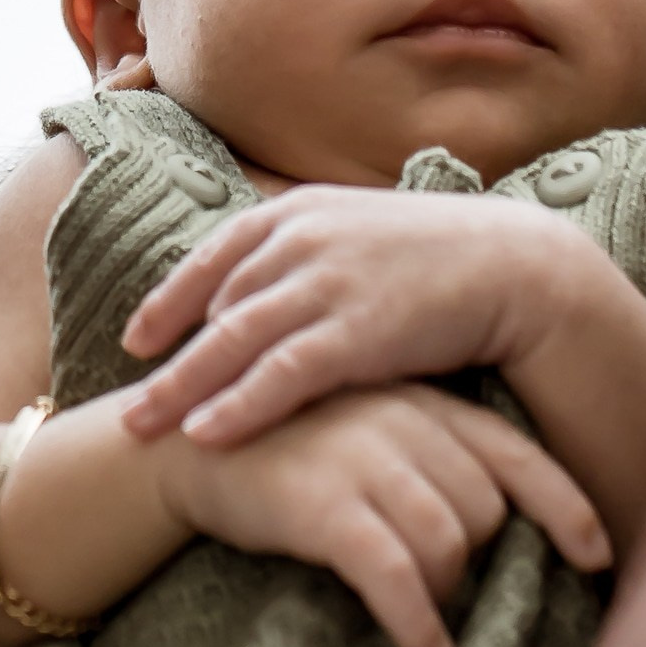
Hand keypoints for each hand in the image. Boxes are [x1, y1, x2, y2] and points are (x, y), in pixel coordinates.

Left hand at [123, 186, 572, 448]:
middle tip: (125, 404)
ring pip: (232, 342)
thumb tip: (271, 285)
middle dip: (166, 359)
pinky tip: (205, 435)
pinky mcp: (356, 332)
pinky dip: (237, 405)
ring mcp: (326, 284)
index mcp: (299, 211)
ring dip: (182, 389)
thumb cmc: (444, 257)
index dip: (170, 300)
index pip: (214, 257)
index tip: (137, 340)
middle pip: (213, 306)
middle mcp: (301, 240)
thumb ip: (313, 251)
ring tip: (142, 428)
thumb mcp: (364, 231)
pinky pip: (279, 375)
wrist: (519, 265)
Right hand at [153, 380, 605, 646]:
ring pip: (450, 544)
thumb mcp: (364, 430)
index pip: (520, 456)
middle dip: (476, 562)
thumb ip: (426, 456)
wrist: (181, 443)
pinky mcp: (323, 504)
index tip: (598, 557)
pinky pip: (397, 575)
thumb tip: (487, 527)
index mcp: (422, 403)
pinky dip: (419, 624)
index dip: (567, 509)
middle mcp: (403, 423)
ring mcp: (363, 459)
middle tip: (440, 588)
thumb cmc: (282, 447)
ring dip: (445, 597)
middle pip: (487, 512)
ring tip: (423, 618)